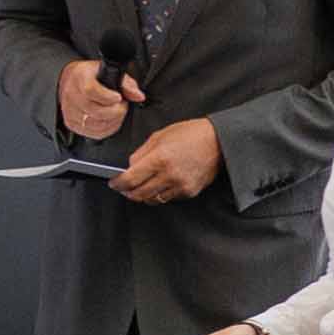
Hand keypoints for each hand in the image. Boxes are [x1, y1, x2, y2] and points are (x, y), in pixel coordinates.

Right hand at [57, 59, 135, 141]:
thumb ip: (126, 84)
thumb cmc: (92, 76)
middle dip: (116, 111)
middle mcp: (72, 95)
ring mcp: (70, 111)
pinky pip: (93, 133)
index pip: (90, 90)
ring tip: (117, 112)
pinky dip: (107, 129)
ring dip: (113, 121)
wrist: (73, 81)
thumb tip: (138, 96)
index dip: (107, 97)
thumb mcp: (110, 71)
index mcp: (80, 77)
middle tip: (122, 106)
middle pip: (95, 111)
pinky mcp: (71, 123)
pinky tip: (111, 121)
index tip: (119, 98)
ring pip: (95, 124)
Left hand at [111, 117, 225, 202]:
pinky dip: (160, 193)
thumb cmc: (190, 134)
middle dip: (127, 192)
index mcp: (160, 158)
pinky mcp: (189, 192)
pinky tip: (161, 184)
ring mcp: (180, 185)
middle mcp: (169, 175)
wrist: (219, 141)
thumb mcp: (160, 136)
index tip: (113, 183)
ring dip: (143, 194)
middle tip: (123, 187)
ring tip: (142, 185)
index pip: (130, 179)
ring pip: (152, 199)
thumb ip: (141, 153)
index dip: (117, 184)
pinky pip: (167, 198)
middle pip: (138, 194)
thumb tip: (128, 167)